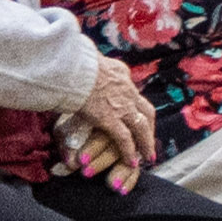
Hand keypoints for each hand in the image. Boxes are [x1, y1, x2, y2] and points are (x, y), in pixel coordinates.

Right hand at [70, 42, 156, 174]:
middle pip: (145, 110)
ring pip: (141, 127)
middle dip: (149, 125)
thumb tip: (85, 62)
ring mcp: (121, 105)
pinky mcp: (110, 119)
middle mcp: (126, 89)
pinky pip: (125, 139)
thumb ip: (92, 65)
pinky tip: (131, 161)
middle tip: (148, 137)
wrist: (73, 66)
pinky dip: (129, 151)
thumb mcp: (88, 59)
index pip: (131, 90)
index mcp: (119, 73)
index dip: (135, 103)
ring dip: (146, 142)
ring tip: (148, 155)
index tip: (135, 112)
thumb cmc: (72, 60)